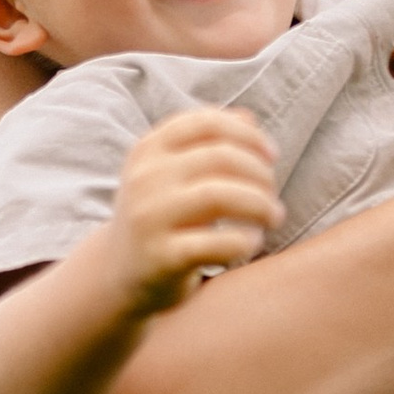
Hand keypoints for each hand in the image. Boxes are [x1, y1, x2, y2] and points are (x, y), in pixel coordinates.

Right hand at [108, 108, 280, 315]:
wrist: (119, 274)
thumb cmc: (161, 217)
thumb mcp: (171, 174)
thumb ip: (206, 144)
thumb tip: (248, 119)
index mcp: (149, 150)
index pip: (206, 123)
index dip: (248, 135)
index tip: (272, 156)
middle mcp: (144, 179)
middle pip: (219, 158)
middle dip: (260, 174)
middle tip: (273, 195)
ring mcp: (149, 218)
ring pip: (218, 196)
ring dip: (260, 205)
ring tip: (273, 217)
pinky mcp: (161, 258)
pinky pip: (217, 243)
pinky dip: (245, 241)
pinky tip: (251, 243)